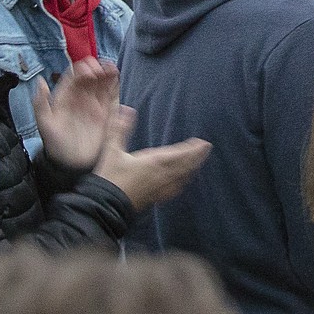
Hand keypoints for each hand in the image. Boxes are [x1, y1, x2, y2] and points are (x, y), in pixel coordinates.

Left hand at [31, 57, 118, 170]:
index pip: (73, 78)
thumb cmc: (56, 144)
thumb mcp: (45, 124)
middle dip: (95, 69)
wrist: (72, 163)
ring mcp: (94, 104)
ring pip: (101, 83)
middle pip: (89, 77)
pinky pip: (111, 94)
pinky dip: (114, 84)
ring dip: (106, 73)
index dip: (80, 70)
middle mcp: (80, 98)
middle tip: (100, 68)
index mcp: (65, 98)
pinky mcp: (106, 112)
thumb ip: (41, 103)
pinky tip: (115, 75)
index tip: (87, 69)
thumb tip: (40, 81)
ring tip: (110, 67)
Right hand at [94, 105, 211, 209]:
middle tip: (207, 149)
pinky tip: (183, 182)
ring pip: (182, 177)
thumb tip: (126, 109)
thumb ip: (120, 128)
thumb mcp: (112, 150)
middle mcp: (162, 175)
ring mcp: (160, 188)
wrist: (105, 205)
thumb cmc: (110, 177)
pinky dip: (183, 182)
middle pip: (185, 165)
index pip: (179, 153)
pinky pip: (175, 189)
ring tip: (198, 162)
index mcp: (154, 162)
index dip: (192, 149)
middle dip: (197, 156)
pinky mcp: (156, 198)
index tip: (203, 143)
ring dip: (192, 168)